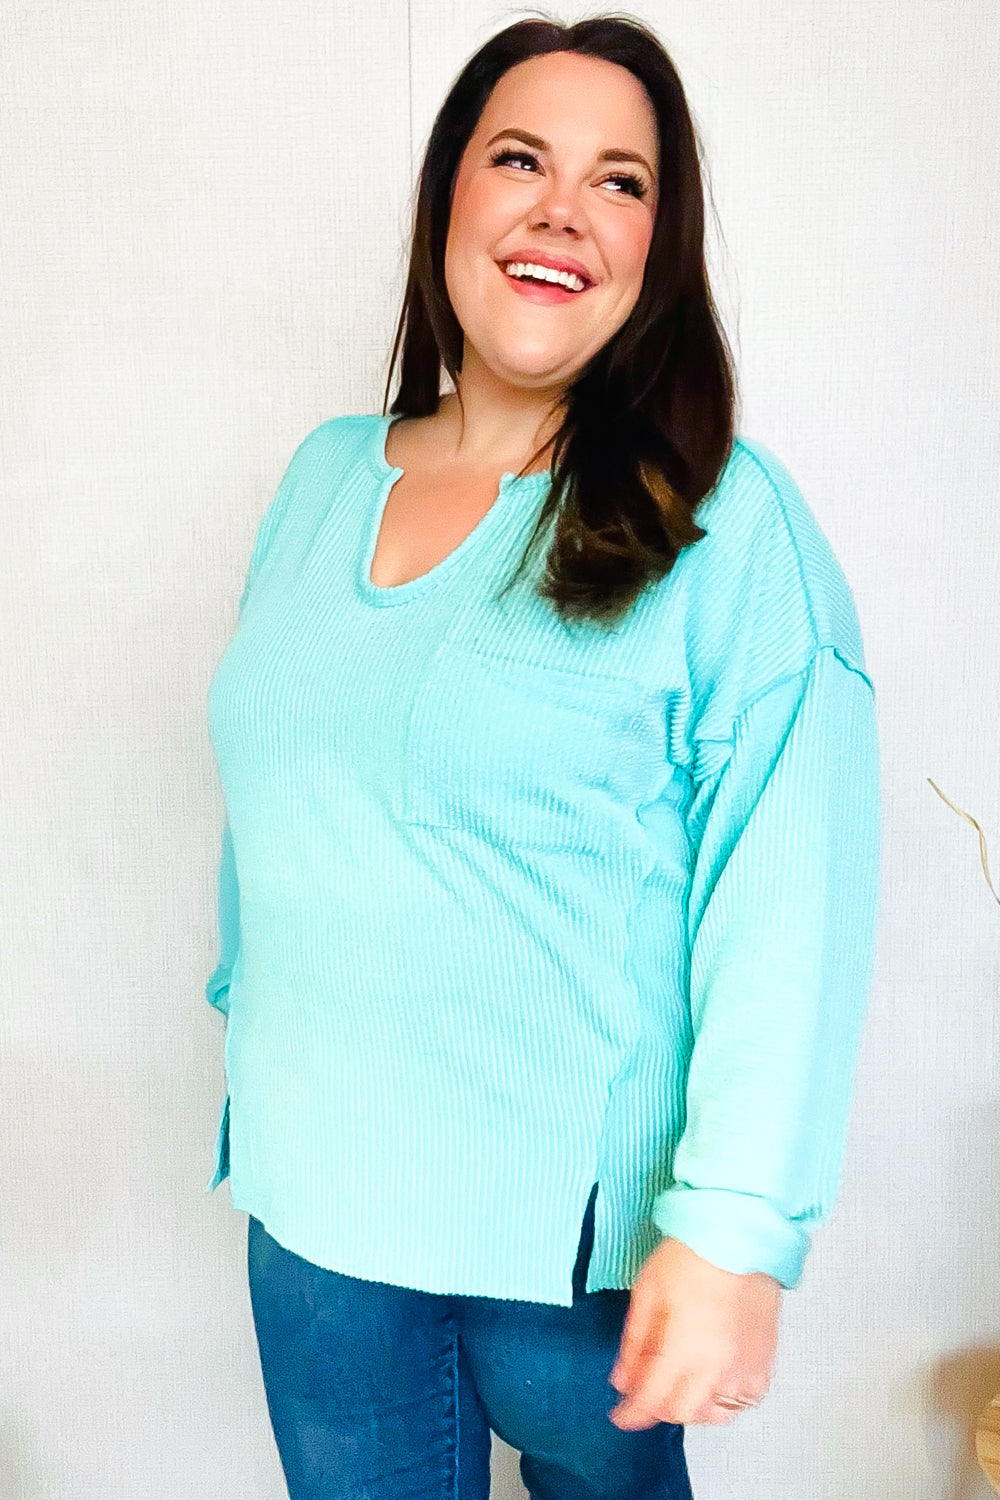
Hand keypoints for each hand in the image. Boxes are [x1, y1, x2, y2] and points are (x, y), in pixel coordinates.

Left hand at [607, 1235, 781, 1428]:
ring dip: (692, 1407)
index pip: (652, 1400)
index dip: (631, 1413)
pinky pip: (746, 1399)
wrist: (740, 1233)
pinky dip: (726, 1399)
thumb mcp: (647, 1292)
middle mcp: (718, 1367)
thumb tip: (622, 1380)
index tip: (619, 1415)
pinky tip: (713, 1380)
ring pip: (716, 1413)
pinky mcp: (766, 1359)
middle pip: (683, 1412)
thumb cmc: (690, 1254)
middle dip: (658, 1407)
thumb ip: (634, 1342)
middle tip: (647, 1390)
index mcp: (685, 1349)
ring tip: (679, 1385)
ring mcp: (746, 1366)